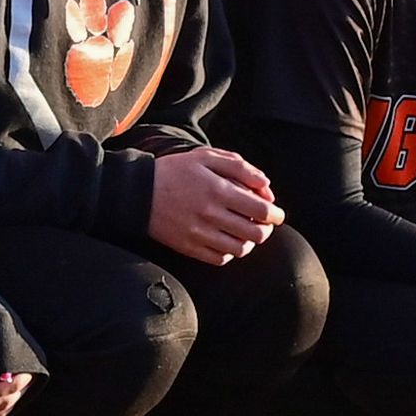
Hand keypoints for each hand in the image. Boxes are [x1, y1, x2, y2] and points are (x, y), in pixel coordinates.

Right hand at [145, 147, 280, 263]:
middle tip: (264, 224)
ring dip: (249, 243)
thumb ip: (240, 167)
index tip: (277, 214)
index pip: (261, 209)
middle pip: (255, 233)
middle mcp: (211, 214)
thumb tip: (266, 186)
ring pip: (240, 249)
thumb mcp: (206, 156)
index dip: (276, 214)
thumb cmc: (175, 171)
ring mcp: (199, 233)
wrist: (138, 192)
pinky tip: (228, 242)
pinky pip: (220, 259)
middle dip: (266, 230)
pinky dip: (230, 253)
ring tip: (246, 233)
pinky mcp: (189, 247)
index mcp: (218, 189)